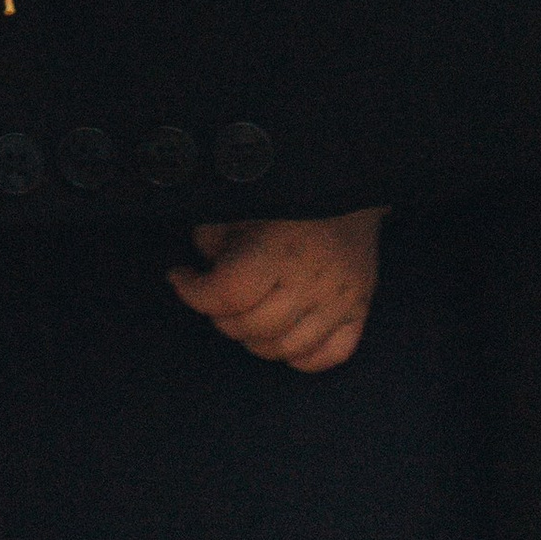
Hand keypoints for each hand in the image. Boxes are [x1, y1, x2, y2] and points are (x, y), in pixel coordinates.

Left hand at [168, 207, 383, 372]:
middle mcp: (311, 281)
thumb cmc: (288, 195)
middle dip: (221, 316)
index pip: (228, 294)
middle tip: (216, 296)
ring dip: (255, 339)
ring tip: (245, 315)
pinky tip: (283, 336)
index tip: (179, 276)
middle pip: (253, 328)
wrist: (347, 182)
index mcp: (277, 250)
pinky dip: (302, 357)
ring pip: (286, 349)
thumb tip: (201, 268)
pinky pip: (330, 356)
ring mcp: (340, 301)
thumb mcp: (240, 204)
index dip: (194, 293)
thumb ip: (212, 236)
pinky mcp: (361, 309)